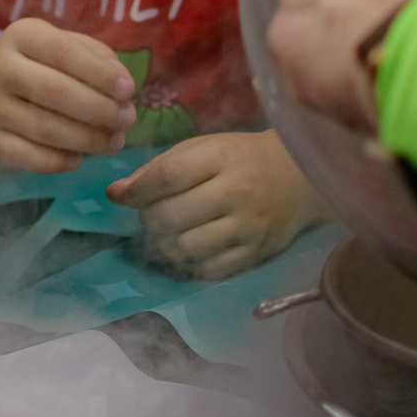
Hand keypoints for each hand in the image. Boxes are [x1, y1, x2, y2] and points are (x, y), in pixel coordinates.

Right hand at [0, 18, 136, 171]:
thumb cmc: (41, 64)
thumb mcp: (65, 45)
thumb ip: (98, 59)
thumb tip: (122, 84)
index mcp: (21, 36)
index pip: (63, 51)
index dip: (99, 73)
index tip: (128, 90)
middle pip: (55, 91)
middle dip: (99, 108)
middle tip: (127, 119)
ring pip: (45, 128)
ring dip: (88, 139)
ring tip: (115, 142)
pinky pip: (28, 157)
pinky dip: (59, 161)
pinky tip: (78, 158)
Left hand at [108, 130, 324, 279]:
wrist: (300, 178)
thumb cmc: (242, 158)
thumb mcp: (203, 148)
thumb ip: (158, 168)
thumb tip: (116, 193)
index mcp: (222, 158)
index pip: (169, 176)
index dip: (137, 190)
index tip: (121, 196)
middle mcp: (238, 193)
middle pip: (172, 215)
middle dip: (147, 218)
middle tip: (148, 214)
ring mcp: (249, 227)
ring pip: (186, 247)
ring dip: (163, 243)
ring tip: (165, 231)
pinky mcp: (256, 254)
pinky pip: (208, 268)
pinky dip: (187, 262)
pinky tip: (186, 246)